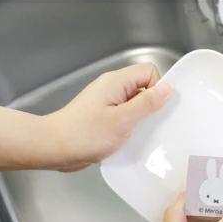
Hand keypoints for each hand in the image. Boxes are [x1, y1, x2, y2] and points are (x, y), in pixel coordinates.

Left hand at [45, 63, 170, 170]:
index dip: (158, 89)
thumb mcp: (123, 119)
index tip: (156, 109)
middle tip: (149, 125)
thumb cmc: (84, 134)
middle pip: (144, 89)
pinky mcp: (104, 118)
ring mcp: (107, 104)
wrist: (53, 149)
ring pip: (136, 106)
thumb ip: (147, 103)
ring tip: (137, 135)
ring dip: (141, 121)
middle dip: (152, 107)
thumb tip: (168, 88)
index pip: (149, 72)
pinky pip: (126, 118)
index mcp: (116, 82)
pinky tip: (127, 141)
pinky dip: (131, 129)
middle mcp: (112, 89)